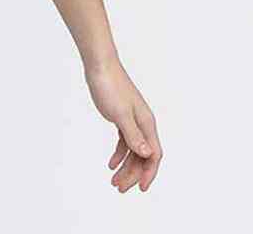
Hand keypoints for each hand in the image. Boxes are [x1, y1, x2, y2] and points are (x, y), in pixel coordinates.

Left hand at [84, 55, 161, 191]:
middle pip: (143, 156)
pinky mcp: (121, 116)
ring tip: (113, 181)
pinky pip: (124, 141)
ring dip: (125, 166)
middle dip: (133, 174)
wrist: (99, 64)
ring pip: (133, 150)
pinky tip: (111, 163)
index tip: (141, 188)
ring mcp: (132, 120)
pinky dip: (119, 153)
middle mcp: (142, 123)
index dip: (149, 173)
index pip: (153, 155)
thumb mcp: (120, 113)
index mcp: (146, 123)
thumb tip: (147, 155)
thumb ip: (133, 135)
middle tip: (119, 188)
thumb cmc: (110, 85)